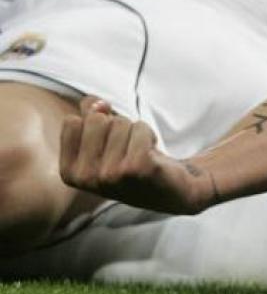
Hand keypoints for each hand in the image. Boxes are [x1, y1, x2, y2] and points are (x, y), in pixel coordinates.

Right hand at [60, 97, 216, 214]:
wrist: (170, 191)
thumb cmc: (132, 162)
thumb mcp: (104, 143)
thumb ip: (91, 117)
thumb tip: (95, 102)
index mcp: (70, 172)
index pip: (72, 122)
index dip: (96, 124)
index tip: (108, 143)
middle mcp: (86, 177)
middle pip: (97, 120)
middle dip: (117, 126)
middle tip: (127, 148)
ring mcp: (110, 175)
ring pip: (121, 122)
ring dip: (136, 132)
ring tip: (140, 152)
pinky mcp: (137, 168)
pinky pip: (140, 128)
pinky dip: (149, 134)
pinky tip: (152, 154)